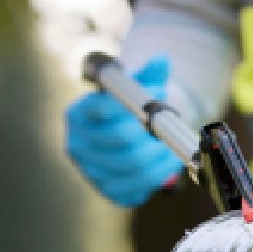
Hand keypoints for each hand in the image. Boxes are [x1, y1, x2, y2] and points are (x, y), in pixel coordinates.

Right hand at [65, 57, 182, 207]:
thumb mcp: (133, 90)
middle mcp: (77, 144)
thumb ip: (147, 76)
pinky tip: (166, 164)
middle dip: (153, 131)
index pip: (104, 107)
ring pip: (132, 166)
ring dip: (161, 156)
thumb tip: (162, 61)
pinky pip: (136, 188)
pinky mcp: (106, 190)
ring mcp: (89, 170)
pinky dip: (157, 177)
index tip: (162, 93)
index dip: (137, 101)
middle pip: (120, 137)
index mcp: (78, 114)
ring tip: (175, 146)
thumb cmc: (126, 110)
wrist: (121, 139)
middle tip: (173, 127)